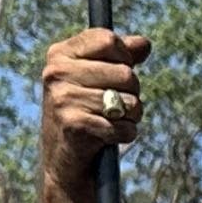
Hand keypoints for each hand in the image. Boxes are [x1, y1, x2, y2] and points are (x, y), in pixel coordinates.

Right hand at [38, 28, 149, 183]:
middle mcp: (56, 72)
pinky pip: (123, 126)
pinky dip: (125, 134)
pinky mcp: (74, 125)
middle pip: (125, 73)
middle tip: (114, 106)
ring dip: (130, 116)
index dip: (124, 58)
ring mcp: (63, 98)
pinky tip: (108, 137)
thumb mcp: (97, 78)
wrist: (65, 162)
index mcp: (60, 54)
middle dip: (132, 92)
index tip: (116, 74)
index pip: (108, 40)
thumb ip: (121, 57)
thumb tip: (145, 43)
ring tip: (111, 121)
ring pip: (128, 101)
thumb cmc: (86, 113)